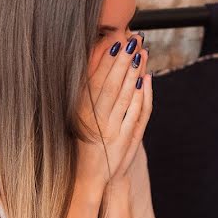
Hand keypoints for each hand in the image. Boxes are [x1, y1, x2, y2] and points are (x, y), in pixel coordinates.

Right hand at [77, 35, 151, 185]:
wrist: (84, 179)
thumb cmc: (78, 145)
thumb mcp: (73, 119)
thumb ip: (80, 96)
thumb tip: (84, 68)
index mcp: (77, 111)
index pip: (92, 77)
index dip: (103, 56)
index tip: (113, 38)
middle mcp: (92, 118)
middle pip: (110, 82)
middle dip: (121, 58)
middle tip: (131, 38)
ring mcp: (109, 128)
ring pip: (123, 94)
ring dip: (132, 71)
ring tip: (140, 51)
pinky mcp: (123, 139)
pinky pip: (133, 112)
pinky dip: (140, 94)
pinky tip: (145, 78)